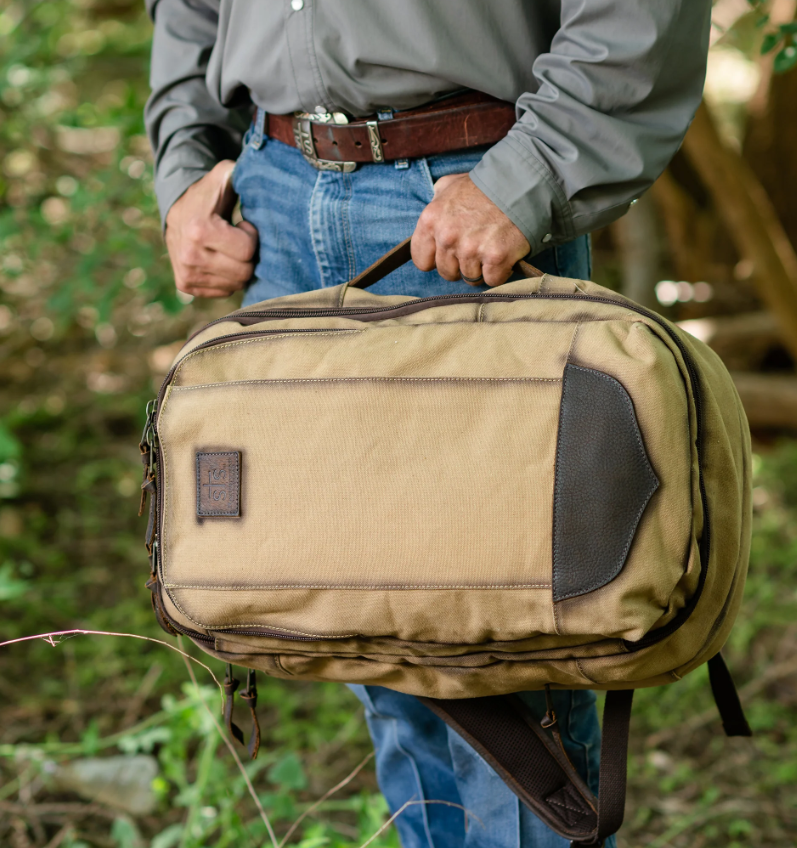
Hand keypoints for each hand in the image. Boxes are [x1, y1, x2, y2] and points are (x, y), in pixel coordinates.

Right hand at [164, 160, 257, 297]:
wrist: (177, 211)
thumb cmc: (210, 194)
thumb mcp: (225, 176)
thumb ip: (244, 172)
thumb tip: (264, 174)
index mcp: (199, 230)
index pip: (247, 250)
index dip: (251, 236)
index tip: (242, 225)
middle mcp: (190, 256)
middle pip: (244, 272)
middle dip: (247, 255)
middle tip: (238, 240)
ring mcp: (186, 273)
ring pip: (235, 285)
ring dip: (238, 267)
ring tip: (228, 249)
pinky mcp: (185, 285)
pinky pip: (224, 291)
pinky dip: (227, 278)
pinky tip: (220, 260)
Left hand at [411, 173, 530, 286]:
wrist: (521, 184)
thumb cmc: (484, 186)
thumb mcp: (450, 185)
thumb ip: (436, 202)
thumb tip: (432, 214)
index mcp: (430, 220)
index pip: (421, 261)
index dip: (436, 259)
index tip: (449, 253)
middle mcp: (447, 237)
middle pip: (447, 273)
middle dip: (460, 265)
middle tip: (475, 247)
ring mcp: (471, 249)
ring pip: (470, 278)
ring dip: (481, 268)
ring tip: (490, 247)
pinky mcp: (495, 258)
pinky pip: (492, 280)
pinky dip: (500, 271)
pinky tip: (504, 254)